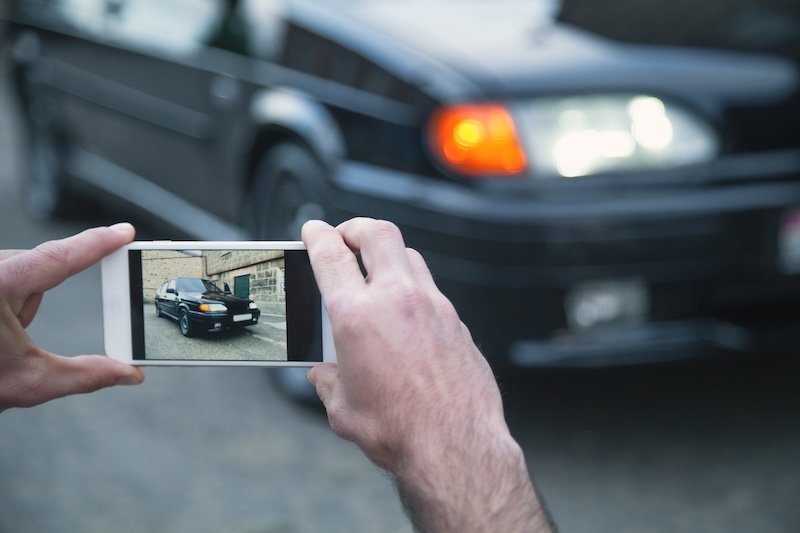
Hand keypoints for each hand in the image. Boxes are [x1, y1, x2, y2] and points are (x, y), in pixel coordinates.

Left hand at [0, 224, 144, 411]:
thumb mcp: (29, 382)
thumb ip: (86, 375)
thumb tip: (129, 374)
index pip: (60, 257)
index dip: (97, 243)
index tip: (123, 231)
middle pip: (35, 270)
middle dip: (31, 302)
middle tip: (9, 340)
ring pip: (15, 273)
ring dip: (13, 300)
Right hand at [303, 218, 553, 531]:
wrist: (455, 447)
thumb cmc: (398, 431)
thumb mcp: (343, 409)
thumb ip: (329, 382)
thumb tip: (326, 374)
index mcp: (358, 317)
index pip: (331, 255)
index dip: (317, 235)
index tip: (313, 230)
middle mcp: (398, 300)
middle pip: (378, 234)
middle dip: (355, 227)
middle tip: (345, 237)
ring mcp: (432, 306)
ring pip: (409, 255)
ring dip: (387, 254)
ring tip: (375, 271)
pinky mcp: (456, 321)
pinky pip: (430, 287)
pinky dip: (412, 286)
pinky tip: (404, 311)